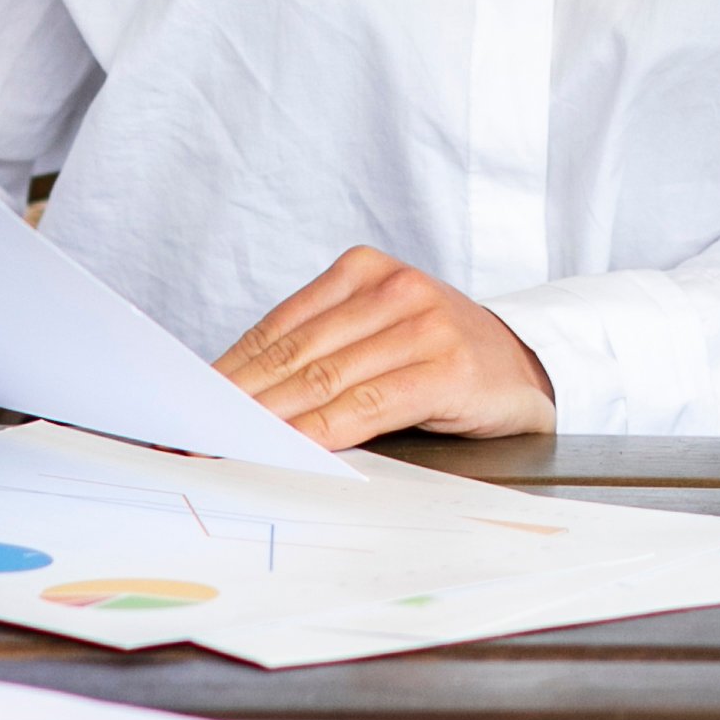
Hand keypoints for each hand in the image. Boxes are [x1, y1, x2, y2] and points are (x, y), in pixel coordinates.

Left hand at [214, 247, 556, 448]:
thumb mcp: (379, 335)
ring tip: (231, 444)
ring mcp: (424, 325)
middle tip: (196, 429)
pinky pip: (368, 405)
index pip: (280, 326)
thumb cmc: (439, 356)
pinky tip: (294, 450)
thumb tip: (237, 395)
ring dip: (271, 420)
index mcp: (365, 270)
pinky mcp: (447, 368)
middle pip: (296, 353)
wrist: (529, 367)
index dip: (230, 368)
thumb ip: (321, 352)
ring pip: (325, 380)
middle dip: (239, 399)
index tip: (190, 402)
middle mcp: (394, 288)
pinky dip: (324, 431)